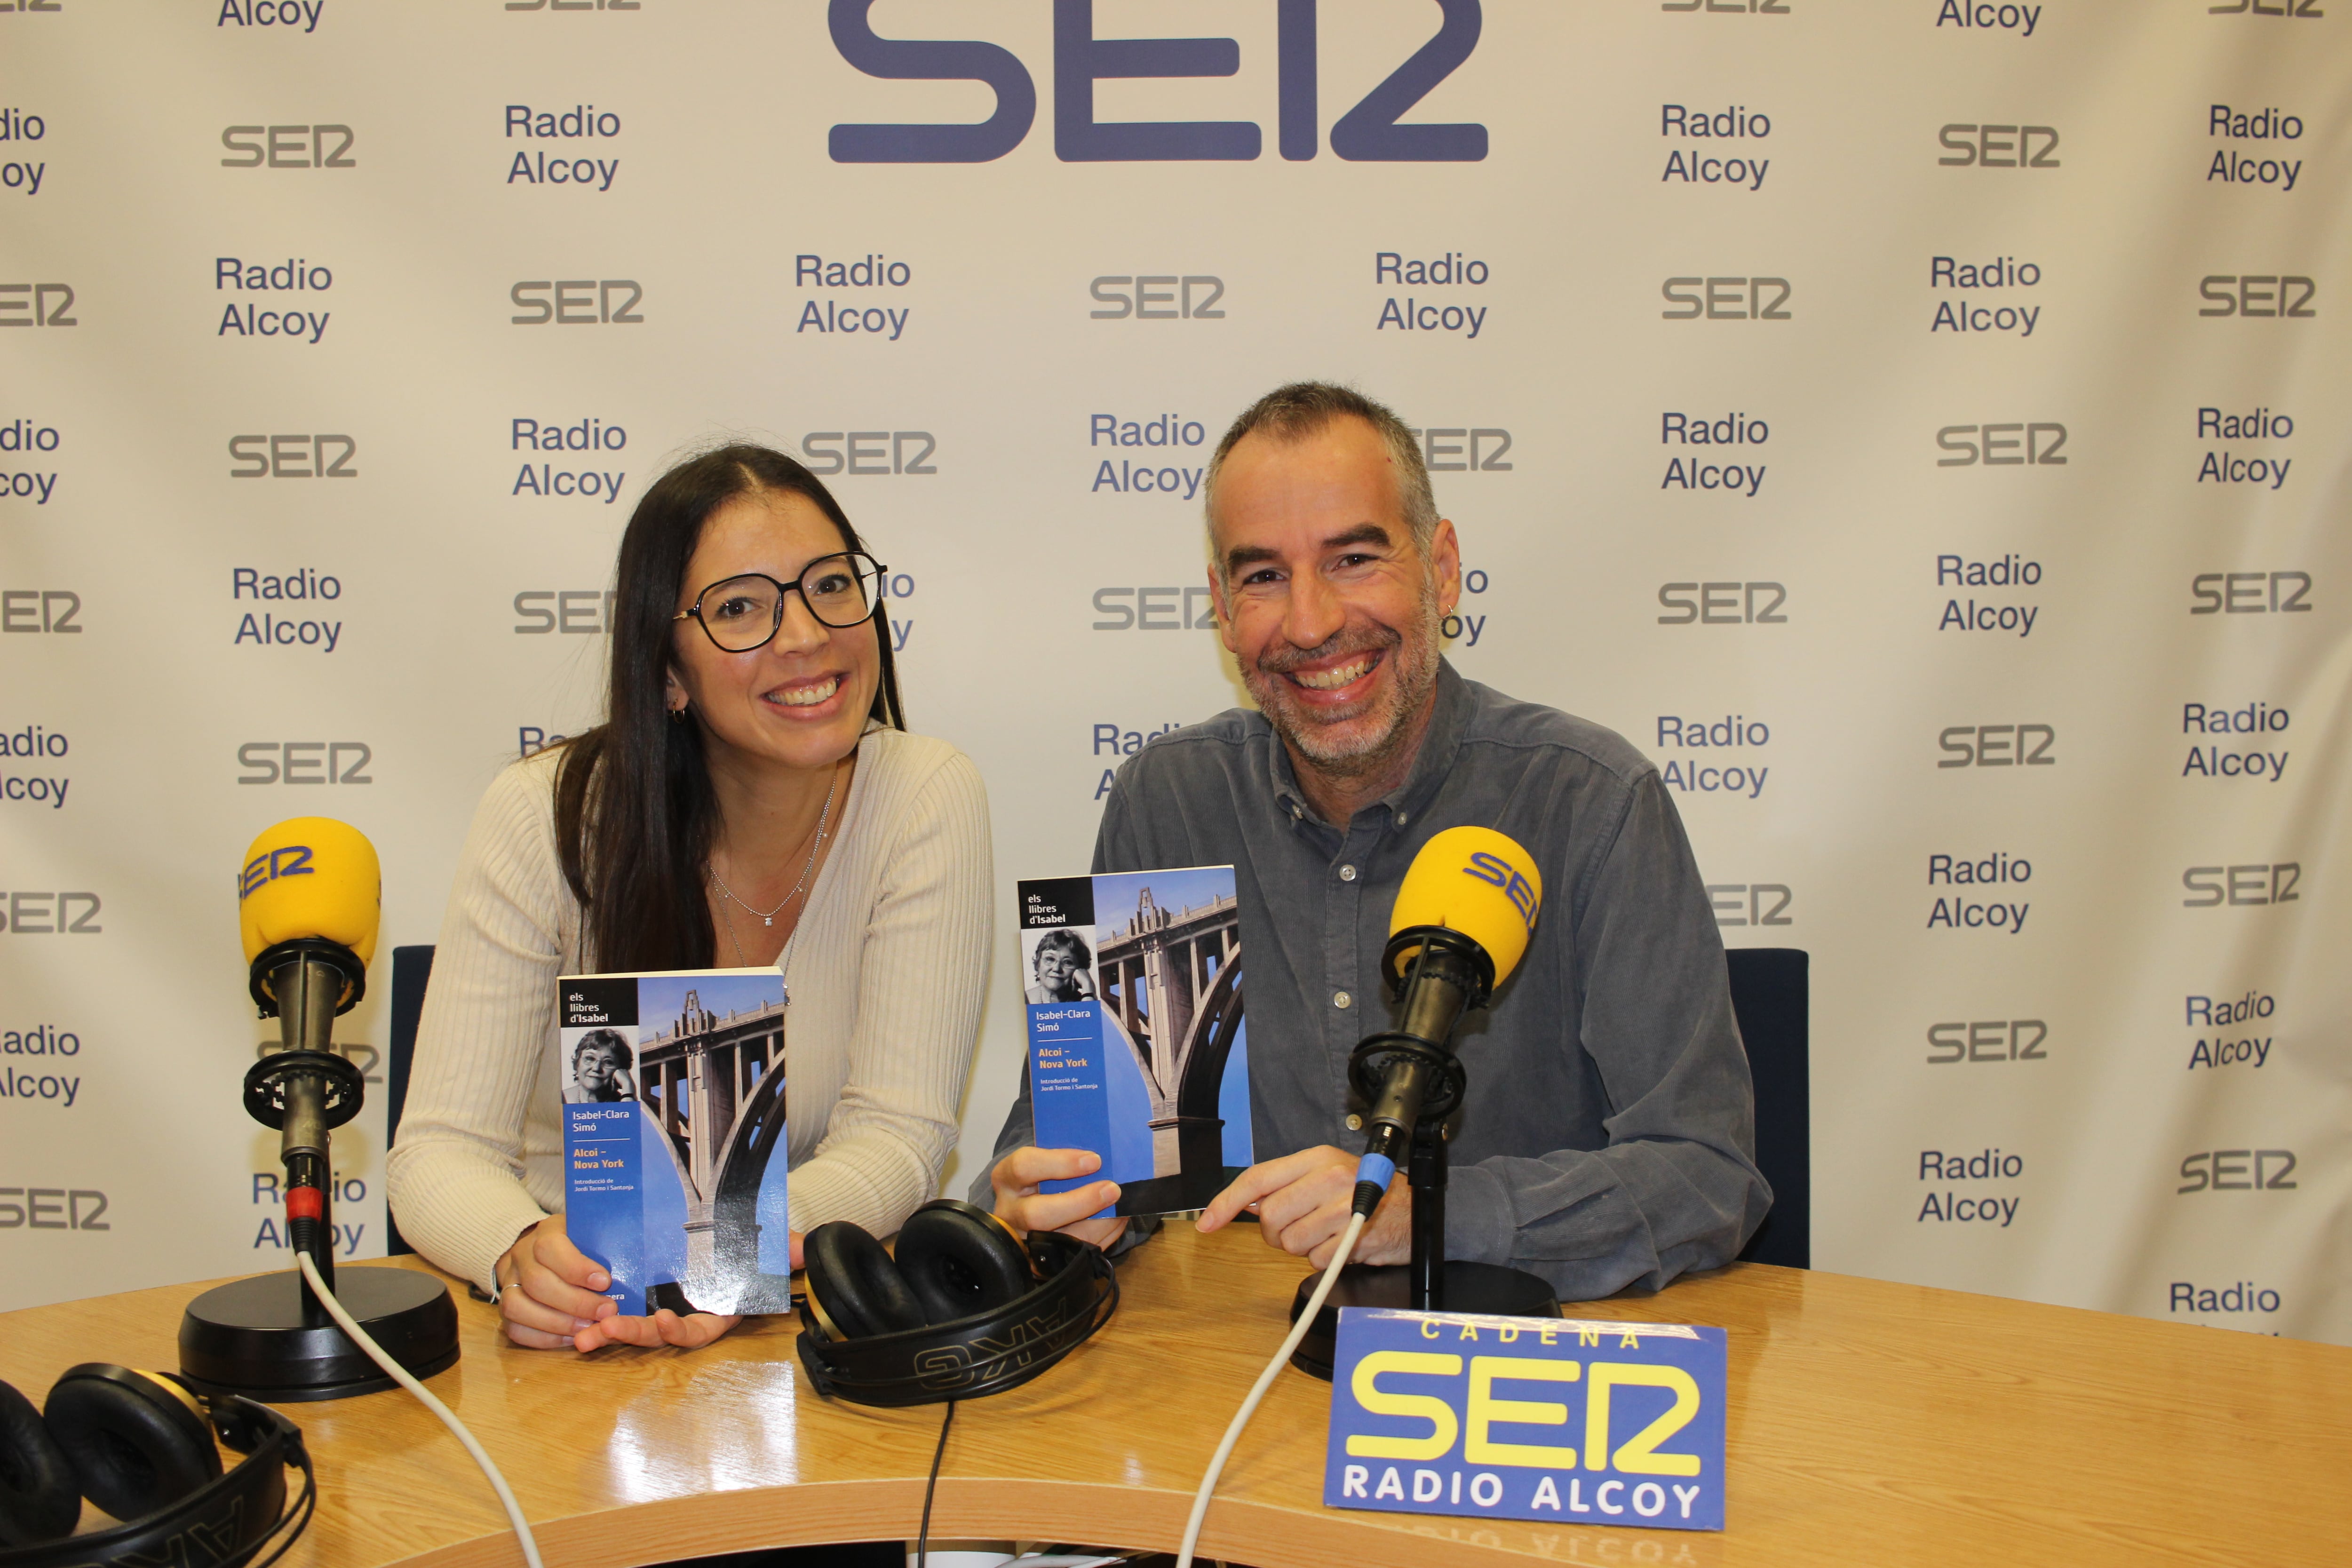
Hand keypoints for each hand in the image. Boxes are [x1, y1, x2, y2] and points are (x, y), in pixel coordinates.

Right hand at [493, 1213, 618, 1349]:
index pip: (550, 1248)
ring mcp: (508, 1283)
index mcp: (544, 1232)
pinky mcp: (504, 1309)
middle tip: (606, 1311)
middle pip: (537, 1282)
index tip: (605, 1282)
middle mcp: (520, 1257)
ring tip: (588, 1328)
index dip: (577, 1268)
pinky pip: (515, 1329)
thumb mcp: (592, 1233)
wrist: (540, 1252)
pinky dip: (543, 1338)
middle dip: (575, 1302)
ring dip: (557, 1322)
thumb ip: (605, 1244)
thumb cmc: (578, 1244)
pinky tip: (570, 1337)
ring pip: (518, 1307)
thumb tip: (636, 1259)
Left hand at [494, 1214, 783, 1351]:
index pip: (699, 1331)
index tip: (662, 1322)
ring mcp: (661, 1304)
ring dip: (607, 1333)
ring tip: (583, 1335)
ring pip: (633, 1327)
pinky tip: (576, 1320)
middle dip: (633, 1334)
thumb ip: (783, 1246)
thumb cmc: (745, 1238)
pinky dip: (596, 1317)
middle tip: (607, 1328)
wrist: (725, 1222)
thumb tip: (802, 1249)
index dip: (680, 1331)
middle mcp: (686, 1313)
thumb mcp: (763, 1239)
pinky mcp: (639, 1292)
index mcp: (715, 1309)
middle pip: (658, 1334)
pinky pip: (617, 1310)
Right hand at [989, 1147, 1128, 1250]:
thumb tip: (1107, 1154)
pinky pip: (1074, 1255)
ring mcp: (1023, 1242)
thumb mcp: (1045, 1161)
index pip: (1023, 1167)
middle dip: (1080, 1203)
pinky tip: (1116, 1220)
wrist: (1029, 1208)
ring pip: (1058, 1242)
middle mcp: (1009, 1213)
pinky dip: (1101, 1237)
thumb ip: (1066, 1158)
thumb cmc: (1043, 1177)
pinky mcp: (1041, 1263)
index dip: (1060, 1163)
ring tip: (1120, 1208)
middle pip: (1036, 1214)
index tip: (1094, 1160)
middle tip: (1111, 1190)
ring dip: (1096, 1225)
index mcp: (1006, 1179)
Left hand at [1196, 1146, 1410, 1268]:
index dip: (1227, 1202)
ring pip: (1290, 1241)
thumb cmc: (1366, 1194)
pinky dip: (1324, 1260)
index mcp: (1316, 1159)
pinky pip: (1316, 1261)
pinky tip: (1342, 1245)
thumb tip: (1242, 1203)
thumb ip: (1286, 1186)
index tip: (1207, 1222)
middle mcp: (1329, 1177)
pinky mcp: (1355, 1238)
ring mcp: (1343, 1207)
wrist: (1415, 1211)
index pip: (1258, 1178)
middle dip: (1276, 1232)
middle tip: (1301, 1228)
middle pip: (1270, 1215)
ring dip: (1302, 1247)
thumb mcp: (1326, 1176)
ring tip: (1327, 1234)